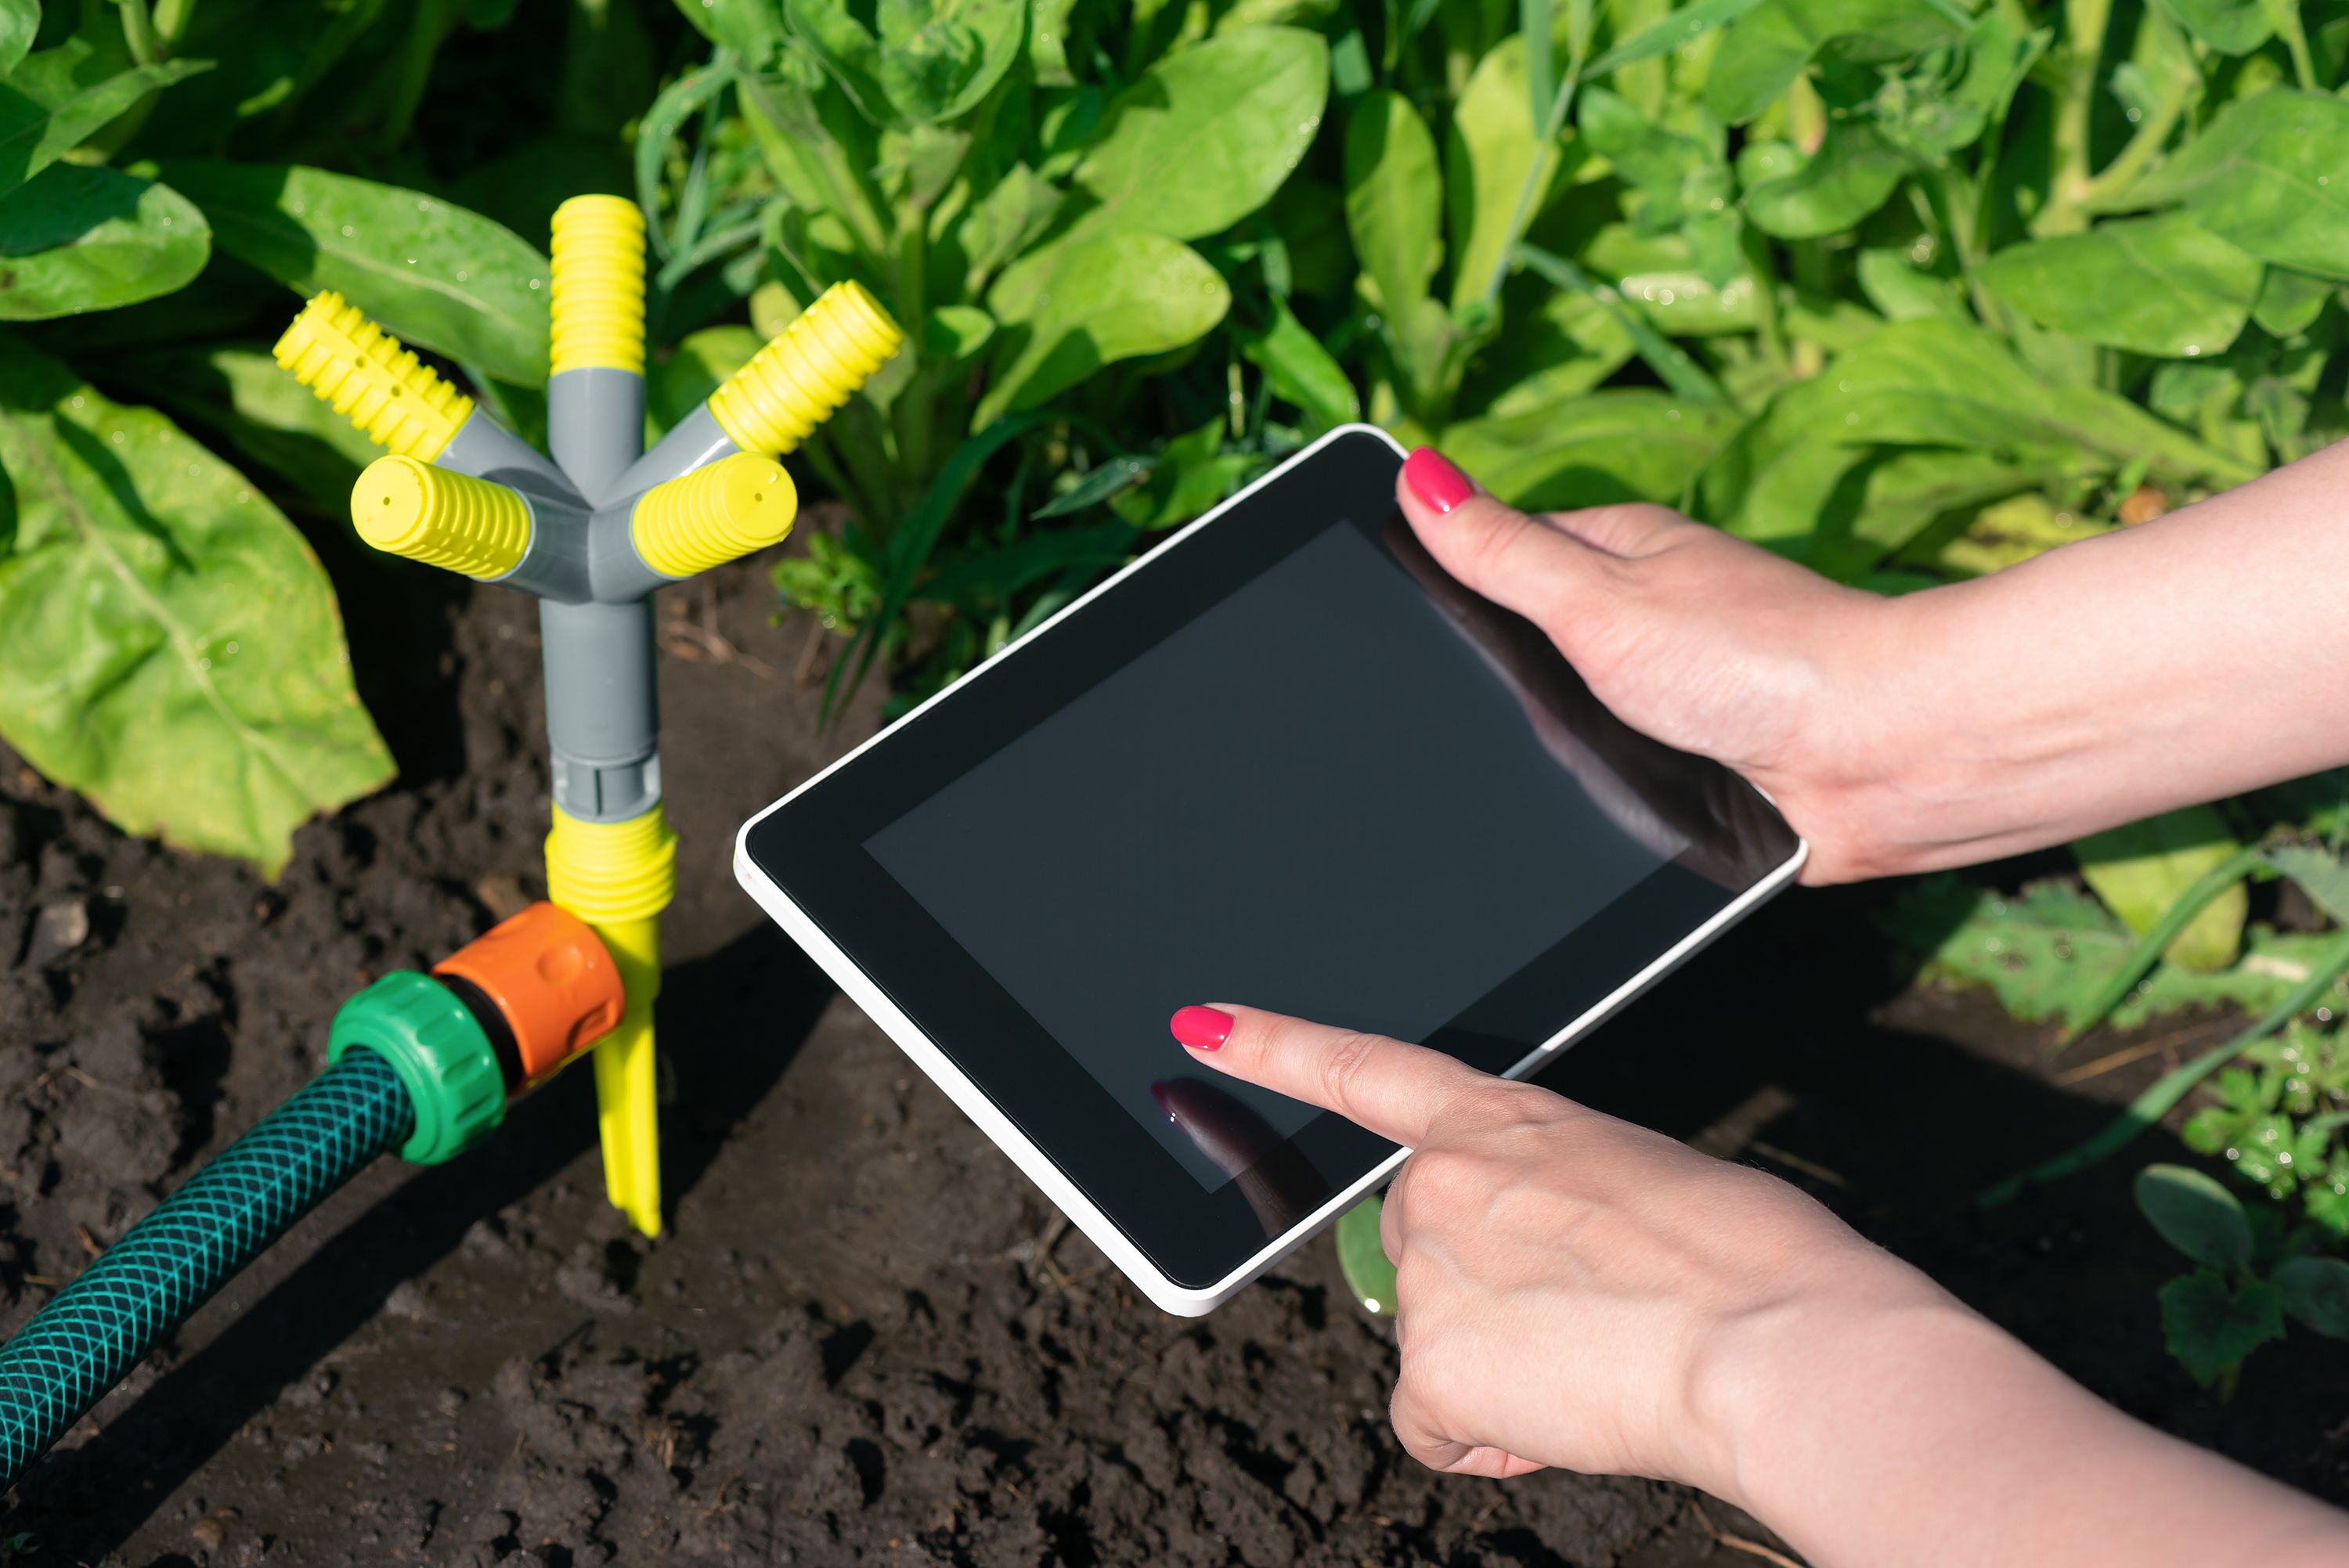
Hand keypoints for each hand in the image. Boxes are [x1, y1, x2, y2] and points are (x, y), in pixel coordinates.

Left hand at [1171, 1004, 2348, 1567]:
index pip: (1366, 1070)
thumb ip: (1557, 1202)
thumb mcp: (1642, 1185)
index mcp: (1509, 1120)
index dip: (1277, 1047)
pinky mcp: (1431, 1364)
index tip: (1201, 1025)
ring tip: (1607, 1368)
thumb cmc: (1757, 1261)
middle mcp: (1444, 1183)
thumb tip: (1548, 1272)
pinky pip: (1435, 1425)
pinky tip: (1568, 1419)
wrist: (1783, 1341)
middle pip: (1419, 1255)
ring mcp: (1428, 1272)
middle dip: (1480, 1301)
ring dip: (1502, 1373)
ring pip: (1436, 1347)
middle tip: (1590, 1326)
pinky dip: (1490, 1436)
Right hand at [1397, 448, 1925, 882]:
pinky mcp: (1697, 768)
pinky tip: (1600, 810)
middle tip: (1488, 715)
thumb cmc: (1759, 657)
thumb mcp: (1599, 598)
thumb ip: (1503, 551)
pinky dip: (1605, 799)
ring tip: (1563, 767)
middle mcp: (1648, 618)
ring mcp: (1674, 693)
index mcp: (1620, 552)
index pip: (1501, 552)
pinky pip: (1616, 782)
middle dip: (1501, 687)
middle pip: (1528, 647)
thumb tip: (1417, 474)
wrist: (1880, 758)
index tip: (1403, 618)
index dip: (1449, 582)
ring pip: (1567, 725)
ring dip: (1556, 755)